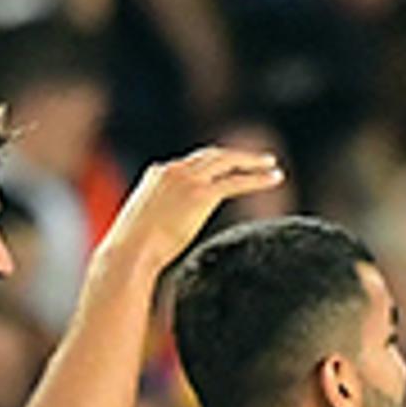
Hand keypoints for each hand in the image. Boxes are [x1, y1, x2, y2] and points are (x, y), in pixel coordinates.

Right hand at [99, 145, 287, 274]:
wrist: (130, 252)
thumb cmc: (133, 250)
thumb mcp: (144, 229)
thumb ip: (157, 223)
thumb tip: (161, 241)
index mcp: (156, 174)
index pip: (189, 163)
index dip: (211, 166)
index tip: (228, 169)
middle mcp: (172, 170)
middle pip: (211, 155)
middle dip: (236, 156)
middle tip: (258, 159)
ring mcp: (187, 180)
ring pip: (227, 162)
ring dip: (251, 162)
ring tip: (272, 166)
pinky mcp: (201, 194)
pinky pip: (236, 182)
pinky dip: (258, 179)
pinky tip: (275, 178)